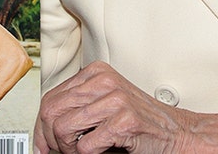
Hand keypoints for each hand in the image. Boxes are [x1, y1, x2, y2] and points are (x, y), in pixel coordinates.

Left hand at [34, 61, 217, 153]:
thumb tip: (43, 132)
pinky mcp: (125, 120)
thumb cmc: (140, 123)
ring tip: (82, 152)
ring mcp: (115, 99)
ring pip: (63, 129)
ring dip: (68, 150)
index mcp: (95, 72)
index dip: (41, 126)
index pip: (50, 97)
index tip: (43, 144)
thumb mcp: (104, 106)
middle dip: (50, 139)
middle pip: (51, 111)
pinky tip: (100, 152)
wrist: (176, 133)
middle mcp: (103, 81)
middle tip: (61, 152)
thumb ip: (76, 110)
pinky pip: (85, 146)